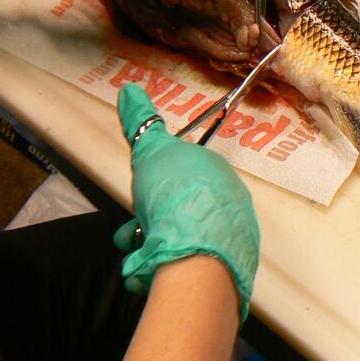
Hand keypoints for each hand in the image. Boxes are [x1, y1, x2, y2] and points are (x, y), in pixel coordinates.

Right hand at [112, 83, 258, 322]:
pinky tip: (148, 268)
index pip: (185, 174)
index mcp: (216, 174)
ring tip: (135, 253)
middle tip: (131, 229)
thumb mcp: (151, 151)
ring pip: (183, 238)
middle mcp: (229, 204)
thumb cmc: (174, 196)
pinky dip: (166, 265)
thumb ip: (141, 122)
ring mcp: (230, 239)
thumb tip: (129, 88)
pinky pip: (190, 264)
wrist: (195, 254)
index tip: (141, 194)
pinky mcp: (226, 271)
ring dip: (151, 244)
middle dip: (150, 218)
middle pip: (181, 208)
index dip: (157, 183)